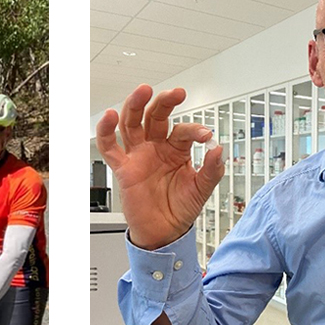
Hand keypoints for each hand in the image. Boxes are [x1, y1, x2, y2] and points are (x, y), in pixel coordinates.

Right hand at [96, 84, 223, 249]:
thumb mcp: (202, 189)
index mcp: (176, 149)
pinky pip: (110, 147)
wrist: (164, 233)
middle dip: (164, 102)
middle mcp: (155, 147)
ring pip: (131, 123)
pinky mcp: (123, 168)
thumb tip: (217, 149)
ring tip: (143, 91)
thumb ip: (211, 169)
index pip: (182, 130)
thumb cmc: (180, 209)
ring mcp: (138, 155)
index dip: (194, 130)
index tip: (205, 135)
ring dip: (135, 105)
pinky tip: (110, 116)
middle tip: (176, 93)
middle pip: (155, 116)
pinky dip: (106, 131)